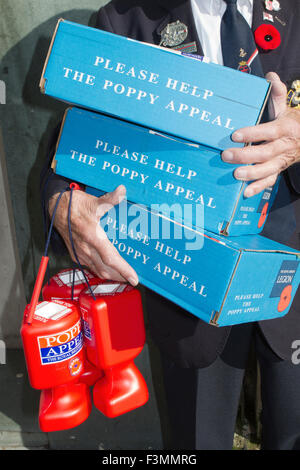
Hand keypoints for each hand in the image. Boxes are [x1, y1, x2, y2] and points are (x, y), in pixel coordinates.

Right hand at [48, 185, 138, 285]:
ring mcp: (79, 252)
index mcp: (91, 236)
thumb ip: (109, 199)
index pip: (110, 258)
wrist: (54, 208)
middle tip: (133, 279)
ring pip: (97, 270)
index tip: (134, 278)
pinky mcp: (75, 254)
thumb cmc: (74, 205)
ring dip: (111, 276)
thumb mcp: (93, 201)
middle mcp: (85, 248)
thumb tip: (122, 191)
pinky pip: (90, 267)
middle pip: (105, 270)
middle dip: (120, 277)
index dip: (123, 270)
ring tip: (124, 277)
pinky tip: (108, 269)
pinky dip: (101, 271)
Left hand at [222, 72, 299, 196]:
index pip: (267, 131)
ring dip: (252, 173)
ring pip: (268, 169)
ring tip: (236, 174)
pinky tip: (246, 192)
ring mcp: (281, 160)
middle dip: (245, 155)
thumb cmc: (291, 123)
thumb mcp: (285, 107)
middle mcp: (283, 146)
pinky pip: (270, 180)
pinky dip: (258, 187)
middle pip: (265, 152)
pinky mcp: (278, 170)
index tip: (234, 135)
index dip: (251, 133)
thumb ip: (277, 93)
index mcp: (283, 128)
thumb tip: (270, 76)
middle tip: (226, 155)